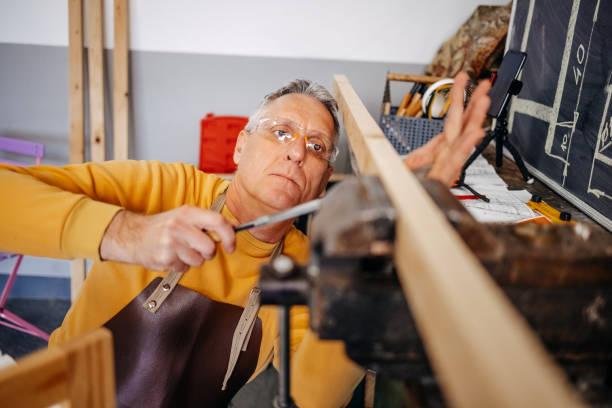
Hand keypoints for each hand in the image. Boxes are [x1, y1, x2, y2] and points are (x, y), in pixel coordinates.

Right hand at [100, 206, 235, 272]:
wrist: (132, 235)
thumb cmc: (163, 226)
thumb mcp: (184, 216)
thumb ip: (207, 221)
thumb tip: (234, 226)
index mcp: (188, 212)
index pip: (218, 221)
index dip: (229, 236)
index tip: (230, 246)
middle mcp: (179, 226)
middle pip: (210, 247)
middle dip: (208, 253)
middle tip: (200, 250)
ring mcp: (171, 243)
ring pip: (198, 261)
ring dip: (193, 260)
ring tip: (180, 251)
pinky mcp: (164, 258)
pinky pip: (183, 268)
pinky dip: (180, 265)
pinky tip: (171, 256)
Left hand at [403, 72, 490, 185]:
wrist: (402, 206)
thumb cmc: (408, 187)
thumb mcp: (408, 166)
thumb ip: (416, 156)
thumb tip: (418, 144)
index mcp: (439, 148)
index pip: (451, 117)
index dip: (458, 96)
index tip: (463, 77)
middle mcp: (446, 154)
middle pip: (461, 123)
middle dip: (473, 101)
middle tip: (485, 83)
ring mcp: (446, 164)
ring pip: (463, 137)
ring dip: (474, 118)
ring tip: (484, 100)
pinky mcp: (443, 175)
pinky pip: (456, 158)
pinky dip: (465, 145)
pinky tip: (476, 132)